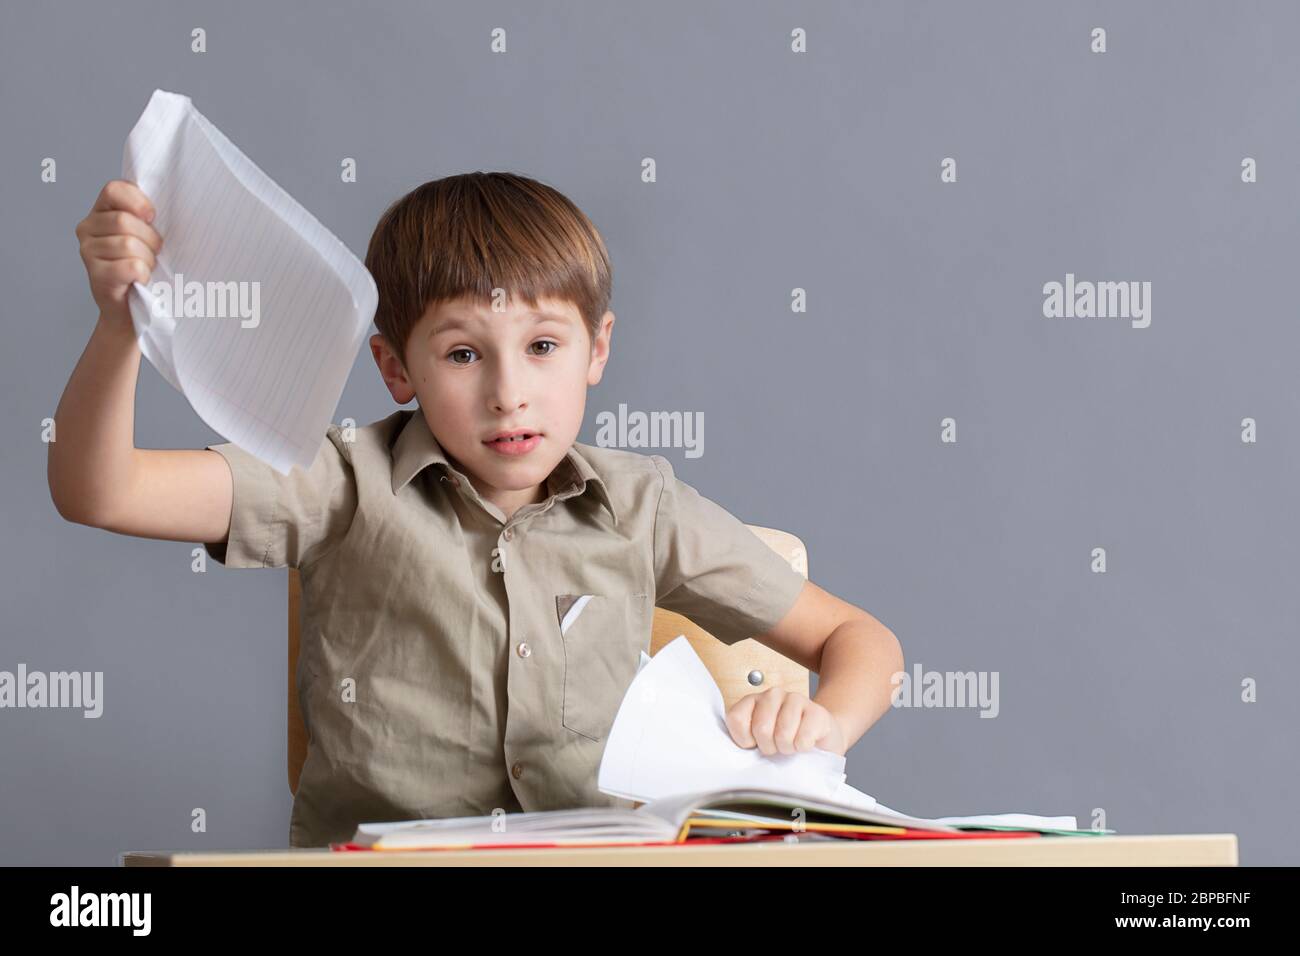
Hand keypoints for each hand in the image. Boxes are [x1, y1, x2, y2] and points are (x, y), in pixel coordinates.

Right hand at [75, 180, 162, 328]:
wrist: (132, 311)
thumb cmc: (143, 269)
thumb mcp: (146, 236)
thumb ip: (146, 218)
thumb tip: (171, 208)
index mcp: (101, 212)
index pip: (114, 189)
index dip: (138, 202)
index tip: (152, 218)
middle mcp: (87, 228)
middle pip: (125, 221)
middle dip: (150, 239)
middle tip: (153, 254)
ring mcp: (87, 252)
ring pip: (128, 245)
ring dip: (147, 260)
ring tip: (145, 269)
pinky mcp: (96, 275)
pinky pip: (131, 266)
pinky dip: (143, 275)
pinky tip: (139, 281)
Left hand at [724, 686, 846, 756]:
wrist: (819, 739)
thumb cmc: (782, 741)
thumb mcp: (756, 740)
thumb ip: (742, 742)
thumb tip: (735, 757)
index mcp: (752, 701)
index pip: (736, 719)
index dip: (744, 740)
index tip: (754, 744)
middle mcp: (772, 695)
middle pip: (761, 729)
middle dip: (769, 747)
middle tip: (776, 746)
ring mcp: (795, 699)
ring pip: (783, 734)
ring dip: (787, 748)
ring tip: (790, 744)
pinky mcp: (816, 711)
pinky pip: (803, 739)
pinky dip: (803, 748)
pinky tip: (805, 742)